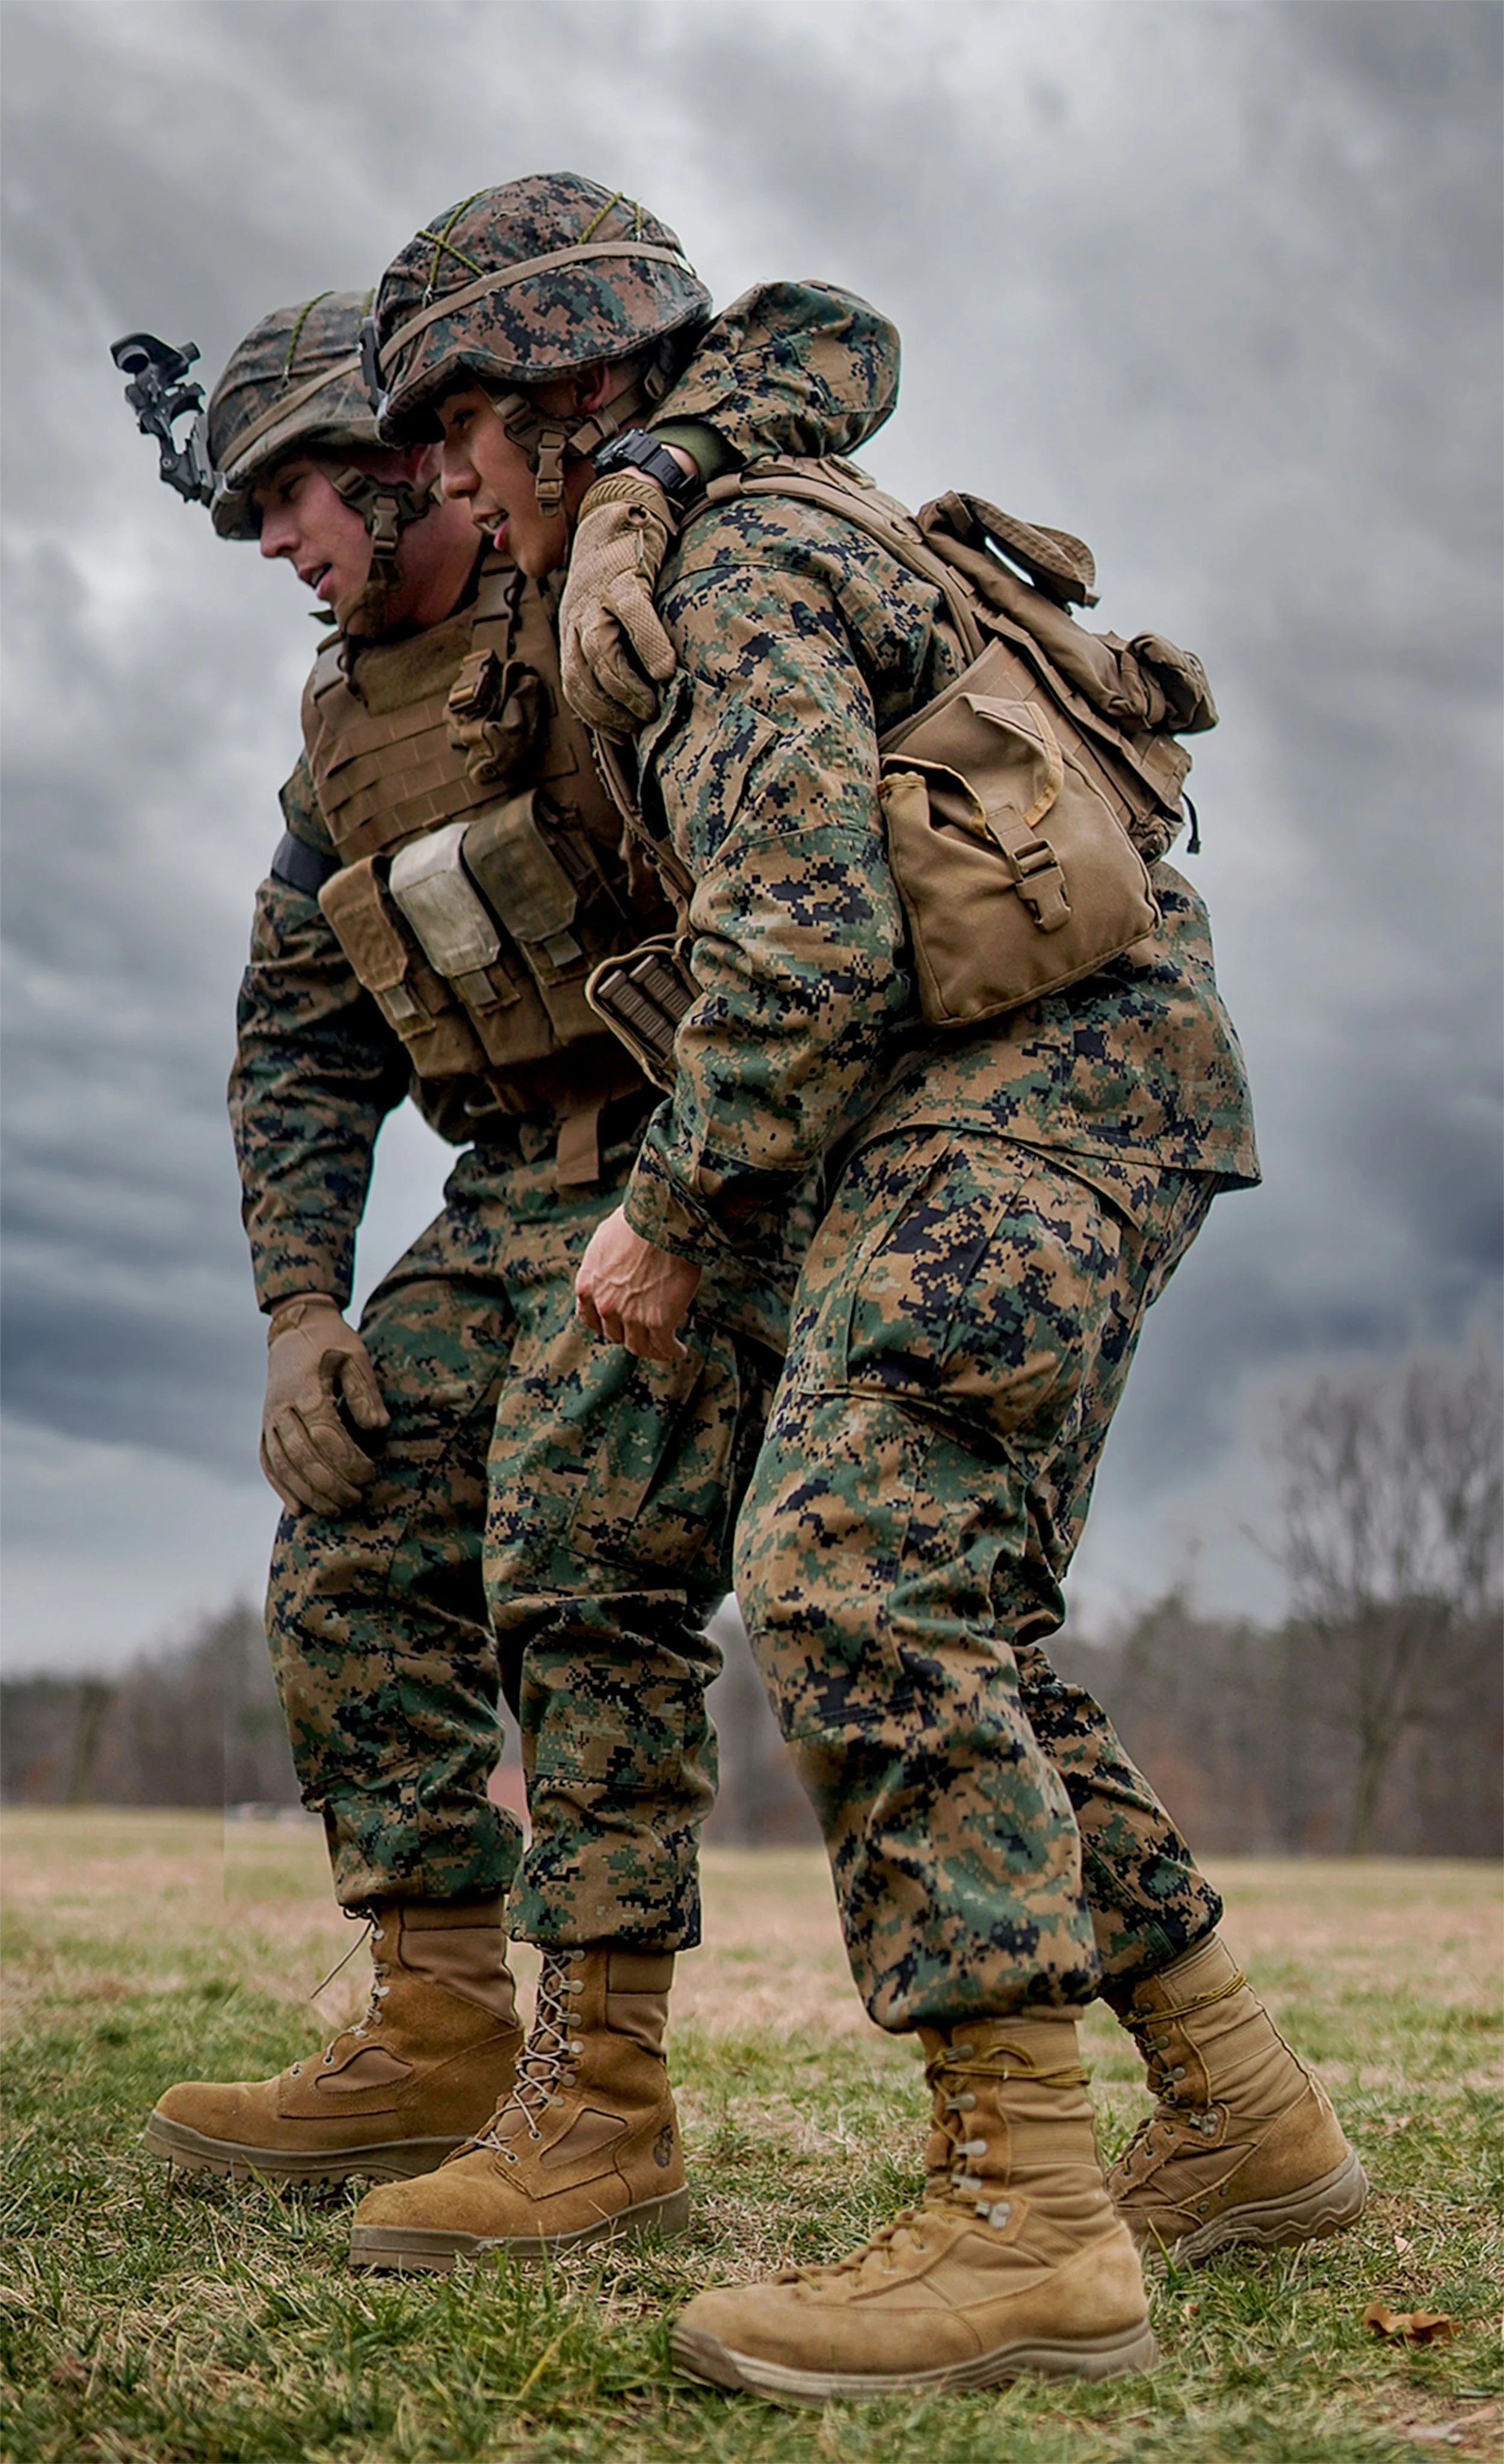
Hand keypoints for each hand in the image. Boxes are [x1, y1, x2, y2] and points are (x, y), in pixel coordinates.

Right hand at [260, 1294, 389, 1514]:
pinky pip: (268, 1463)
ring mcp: (270, 1419)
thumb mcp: (356, 1356)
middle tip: (357, 1499)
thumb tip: (378, 1426)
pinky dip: (282, 1488)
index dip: (348, 1460)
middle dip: (330, 1485)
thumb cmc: (333, 1343)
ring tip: (335, 1511)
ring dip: (308, 1493)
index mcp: (307, 1390)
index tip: (370, 1474)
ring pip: (283, 1465)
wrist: (295, 1329)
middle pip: (303, 1456)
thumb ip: (366, 1392)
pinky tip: (299, 1508)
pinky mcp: (265, 1427)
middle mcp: (283, 1409)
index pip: (326, 1435)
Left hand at [559, 473, 677, 736]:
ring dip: (625, 687)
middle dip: (609, 709)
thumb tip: (634, 697)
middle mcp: (576, 615)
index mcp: (570, 628)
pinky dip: (647, 645)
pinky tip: (665, 670)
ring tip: (651, 708)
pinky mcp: (624, 575)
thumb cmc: (617, 571)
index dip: (596, 716)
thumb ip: (609, 647)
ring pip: (600, 652)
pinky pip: (633, 616)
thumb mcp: (601, 611)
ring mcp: (597, 596)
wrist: (616, 508)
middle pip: (582, 674)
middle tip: (640, 727)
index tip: (622, 737)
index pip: (574, 685)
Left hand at [574, 1208, 701, 1362]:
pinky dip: (672, 1352)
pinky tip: (680, 1351)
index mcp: (587, 1287)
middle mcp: (605, 1306)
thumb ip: (602, 1263)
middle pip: (615, 1334)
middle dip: (629, 1334)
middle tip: (645, 1333)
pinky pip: (665, 1347)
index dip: (604, 1324)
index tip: (617, 1325)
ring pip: (639, 1346)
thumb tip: (610, 1266)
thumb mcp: (603, 1240)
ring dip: (652, 1350)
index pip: (589, 1319)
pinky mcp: (658, 1321)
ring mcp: (631, 1316)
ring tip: (664, 1348)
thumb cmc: (636, 1222)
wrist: (662, 1221)